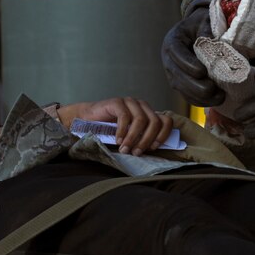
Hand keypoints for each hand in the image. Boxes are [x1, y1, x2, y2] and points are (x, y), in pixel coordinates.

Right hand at [59, 97, 174, 156]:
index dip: (163, 135)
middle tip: (136, 153)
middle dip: (147, 140)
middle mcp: (142, 106)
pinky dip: (123, 131)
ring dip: (134, 138)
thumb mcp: (130, 136)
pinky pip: (125, 116)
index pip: (166, 121)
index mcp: (149, 113)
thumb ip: (142, 139)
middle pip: (155, 122)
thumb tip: (153, 150)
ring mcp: (130, 102)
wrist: (88, 120)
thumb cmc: (111, 130)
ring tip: (125, 149)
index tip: (153, 148)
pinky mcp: (117, 102)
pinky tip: (118, 140)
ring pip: (141, 120)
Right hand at [160, 0, 220, 105]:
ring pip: (183, 90)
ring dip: (201, 97)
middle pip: (178, 77)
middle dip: (197, 85)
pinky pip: (188, 97)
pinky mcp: (180, 84)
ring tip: (220, 97)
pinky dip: (201, 102)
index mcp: (172, 41)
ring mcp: (173, 74)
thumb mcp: (205, 21)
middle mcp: (169, 60)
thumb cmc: (201, 25)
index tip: (203, 71)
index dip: (189, 64)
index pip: (177, 54)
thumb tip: (211, 42)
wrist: (195, 32)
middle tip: (214, 88)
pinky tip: (216, 100)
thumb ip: (207, 29)